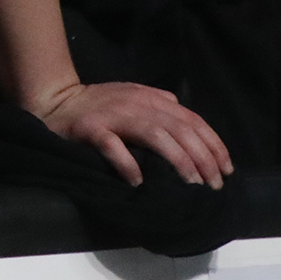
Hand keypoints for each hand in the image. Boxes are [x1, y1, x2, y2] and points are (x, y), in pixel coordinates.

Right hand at [31, 78, 229, 187]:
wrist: (54, 101)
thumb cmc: (97, 104)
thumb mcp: (131, 96)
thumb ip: (158, 101)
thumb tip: (184, 113)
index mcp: (149, 98)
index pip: (191, 119)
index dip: (213, 143)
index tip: (227, 169)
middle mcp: (135, 104)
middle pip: (179, 128)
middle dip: (202, 157)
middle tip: (214, 183)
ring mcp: (113, 116)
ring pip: (155, 135)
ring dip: (178, 159)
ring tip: (192, 182)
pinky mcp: (91, 129)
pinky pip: (113, 147)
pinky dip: (128, 164)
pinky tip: (139, 181)